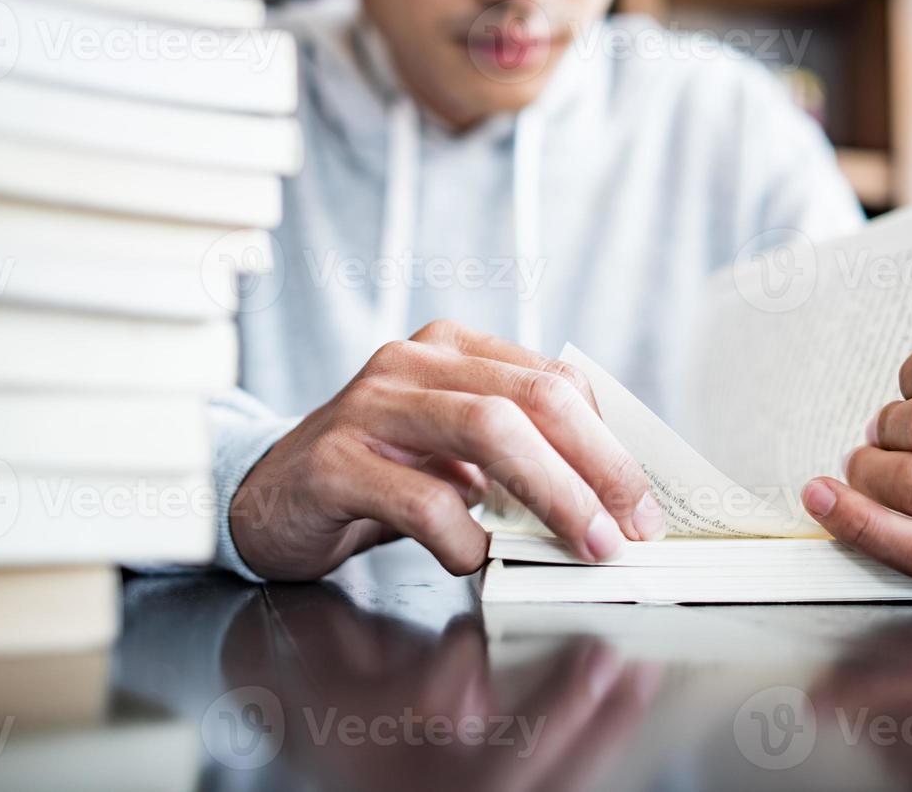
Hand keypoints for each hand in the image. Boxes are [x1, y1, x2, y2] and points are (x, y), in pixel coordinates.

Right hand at [230, 320, 664, 579]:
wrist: (268, 498)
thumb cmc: (376, 476)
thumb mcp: (453, 453)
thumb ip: (518, 455)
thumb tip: (609, 495)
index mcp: (452, 351)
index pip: (556, 380)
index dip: (610, 441)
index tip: (643, 501)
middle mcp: (413, 364)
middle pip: (534, 398)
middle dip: (597, 465)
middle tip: (630, 527)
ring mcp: (370, 407)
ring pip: (488, 431)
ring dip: (552, 493)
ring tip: (584, 542)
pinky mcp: (334, 461)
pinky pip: (422, 499)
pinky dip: (464, 538)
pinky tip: (475, 559)